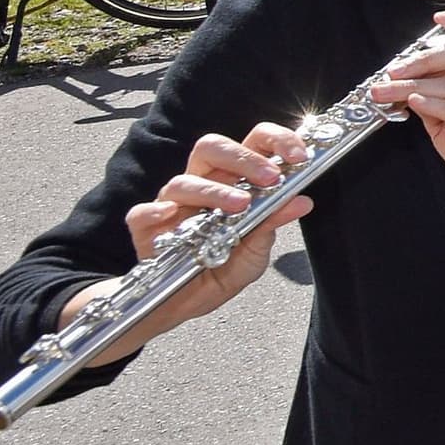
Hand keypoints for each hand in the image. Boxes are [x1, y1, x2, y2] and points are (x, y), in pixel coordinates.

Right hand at [78, 125, 317, 348]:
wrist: (185, 304)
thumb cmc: (221, 268)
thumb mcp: (256, 249)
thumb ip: (273, 222)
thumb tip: (302, 202)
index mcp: (232, 181)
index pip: (251, 143)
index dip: (275, 140)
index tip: (298, 154)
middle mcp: (201, 185)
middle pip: (212, 148)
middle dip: (244, 158)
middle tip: (270, 177)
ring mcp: (171, 205)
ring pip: (183, 181)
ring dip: (214, 189)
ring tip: (240, 205)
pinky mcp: (145, 229)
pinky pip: (142, 213)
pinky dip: (156, 211)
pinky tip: (171, 215)